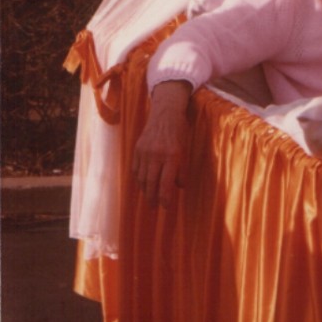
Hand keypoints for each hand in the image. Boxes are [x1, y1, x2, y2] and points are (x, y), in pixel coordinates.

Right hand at [132, 80, 191, 208]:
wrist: (165, 112)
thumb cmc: (180, 131)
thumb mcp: (185, 149)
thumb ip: (182, 169)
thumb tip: (180, 187)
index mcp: (172, 156)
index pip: (166, 183)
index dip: (165, 198)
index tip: (166, 207)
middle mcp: (156, 155)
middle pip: (152, 183)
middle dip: (153, 198)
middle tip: (154, 208)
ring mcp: (145, 152)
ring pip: (142, 178)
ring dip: (145, 190)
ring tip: (149, 199)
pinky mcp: (137, 149)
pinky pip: (136, 169)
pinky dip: (139, 179)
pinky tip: (142, 184)